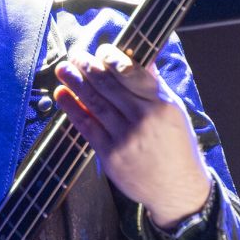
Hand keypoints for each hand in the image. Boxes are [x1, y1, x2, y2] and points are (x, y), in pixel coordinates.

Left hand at [54, 44, 211, 228]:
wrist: (177, 189)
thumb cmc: (176, 147)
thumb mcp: (173, 112)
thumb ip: (153, 84)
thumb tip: (138, 56)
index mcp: (161, 103)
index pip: (132, 72)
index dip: (112, 58)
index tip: (101, 50)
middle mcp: (143, 118)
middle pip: (109, 85)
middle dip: (88, 67)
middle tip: (75, 55)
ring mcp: (126, 137)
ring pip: (95, 103)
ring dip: (75, 83)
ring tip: (63, 69)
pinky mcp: (111, 155)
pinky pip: (87, 127)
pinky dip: (72, 109)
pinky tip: (62, 95)